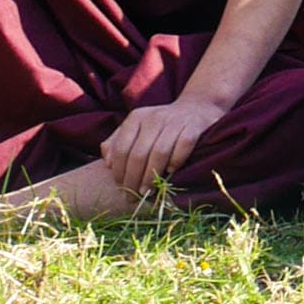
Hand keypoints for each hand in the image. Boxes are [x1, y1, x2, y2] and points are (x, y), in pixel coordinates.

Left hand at [100, 96, 229, 193]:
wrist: (196, 108)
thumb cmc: (161, 124)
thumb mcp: (136, 128)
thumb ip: (117, 142)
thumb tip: (108, 164)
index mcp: (136, 118)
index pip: (123, 148)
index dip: (120, 170)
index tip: (120, 187)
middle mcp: (154, 118)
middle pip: (139, 153)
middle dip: (134, 178)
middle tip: (133, 196)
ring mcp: (175, 121)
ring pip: (160, 153)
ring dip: (152, 176)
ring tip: (148, 191)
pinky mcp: (194, 126)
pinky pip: (183, 146)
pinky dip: (177, 160)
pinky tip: (171, 172)